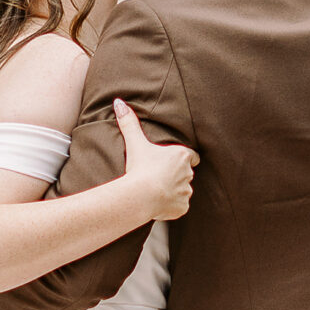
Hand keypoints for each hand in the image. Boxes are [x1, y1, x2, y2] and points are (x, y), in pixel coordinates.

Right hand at [115, 98, 197, 219]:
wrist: (140, 196)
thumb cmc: (139, 168)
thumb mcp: (135, 143)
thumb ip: (129, 123)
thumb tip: (119, 102)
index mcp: (181, 156)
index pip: (190, 156)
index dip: (183, 158)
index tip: (173, 161)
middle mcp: (188, 173)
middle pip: (186, 173)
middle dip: (176, 175)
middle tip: (160, 177)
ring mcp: (186, 192)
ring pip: (183, 190)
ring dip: (174, 191)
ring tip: (157, 191)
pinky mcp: (182, 207)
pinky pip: (179, 206)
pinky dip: (171, 206)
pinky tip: (158, 204)